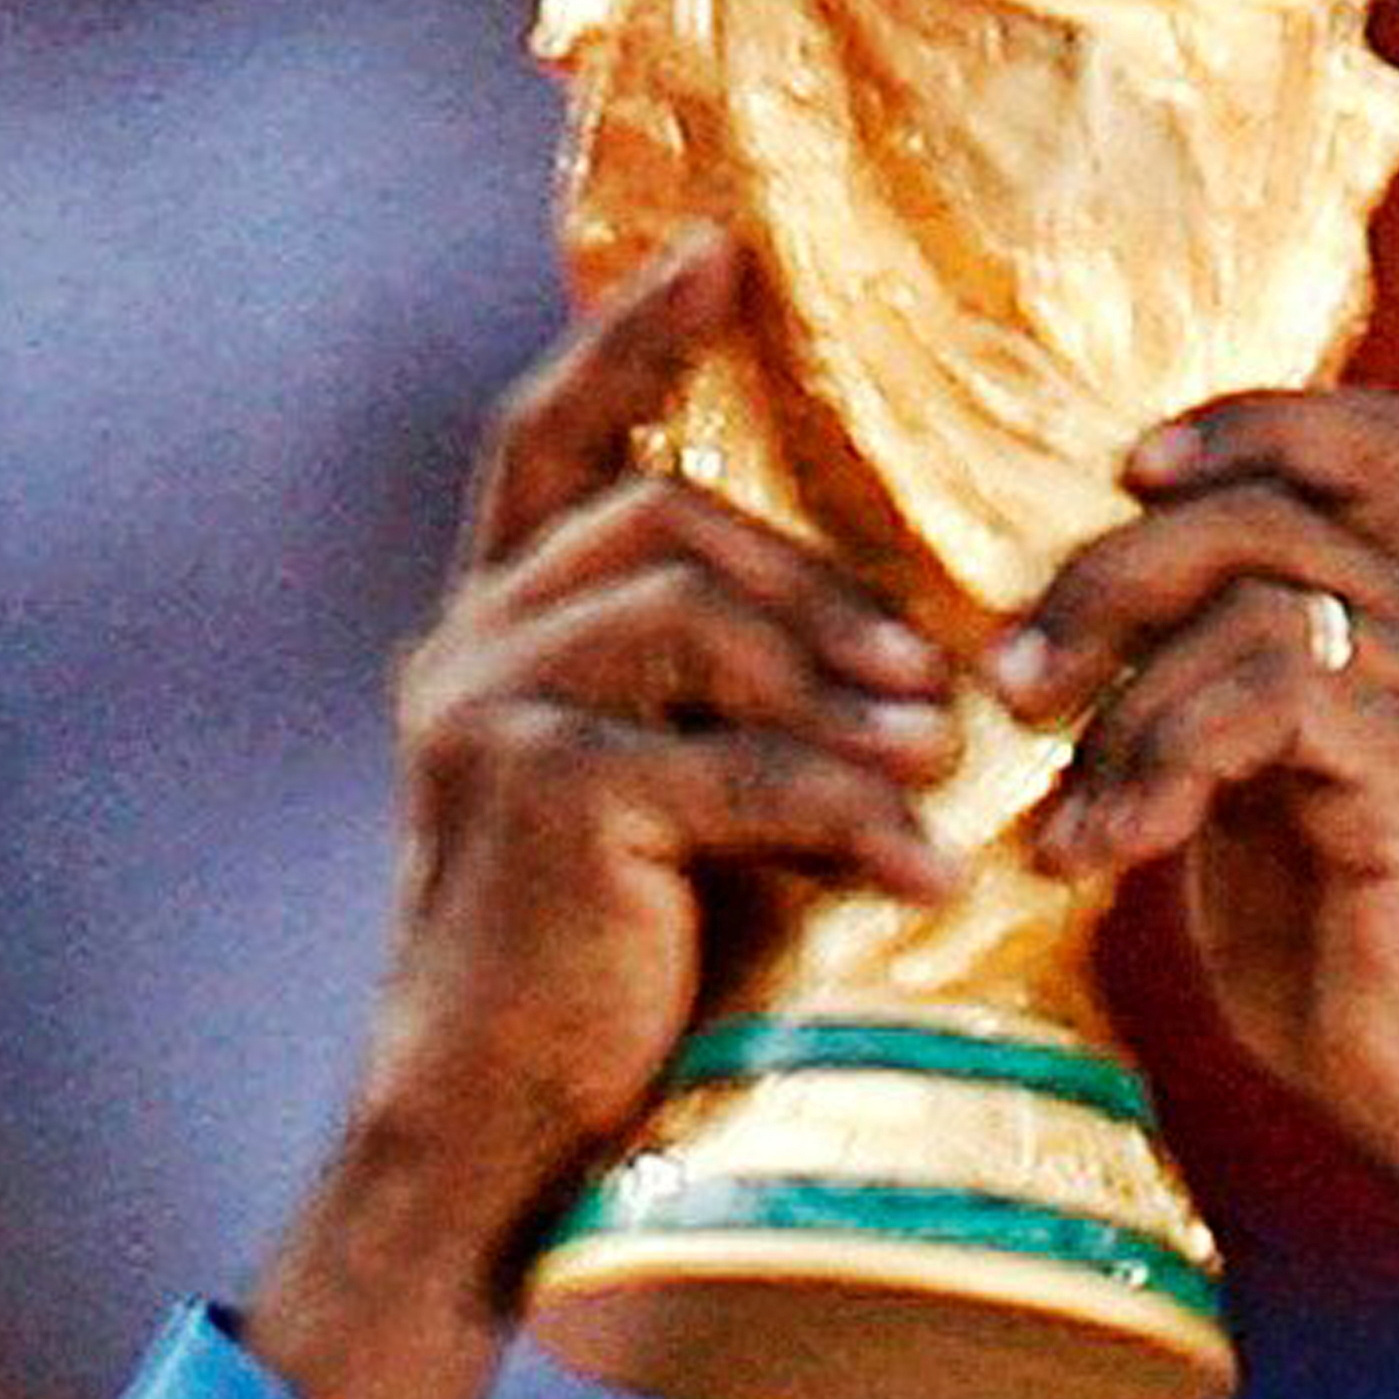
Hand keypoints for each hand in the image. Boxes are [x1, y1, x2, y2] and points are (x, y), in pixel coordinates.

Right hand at [250, 235, 965, 1398]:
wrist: (488, 1145)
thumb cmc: (592, 989)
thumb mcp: (657, 809)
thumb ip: (718, 705)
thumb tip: (902, 653)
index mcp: (483, 641)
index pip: (545, 442)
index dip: (628, 337)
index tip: (724, 252)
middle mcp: (464, 656)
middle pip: (656, 515)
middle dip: (813, 579)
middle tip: (931, 669)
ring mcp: (489, 719)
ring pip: (692, 612)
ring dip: (839, 676)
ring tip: (935, 755)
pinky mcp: (547, 799)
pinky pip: (733, 763)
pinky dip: (843, 812)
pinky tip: (917, 872)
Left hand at [991, 391, 1398, 1380]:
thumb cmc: (1339, 959)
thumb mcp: (1231, 814)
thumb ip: (1176, 721)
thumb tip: (1027, 672)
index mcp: (1384, 626)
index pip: (1359, 441)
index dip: (1244, 425)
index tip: (1124, 479)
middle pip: (1258, 513)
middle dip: (1104, 583)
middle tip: (1013, 689)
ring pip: (1252, 609)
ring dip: (1118, 715)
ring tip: (1067, 832)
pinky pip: (1276, 703)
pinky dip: (1163, 768)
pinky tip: (1113, 852)